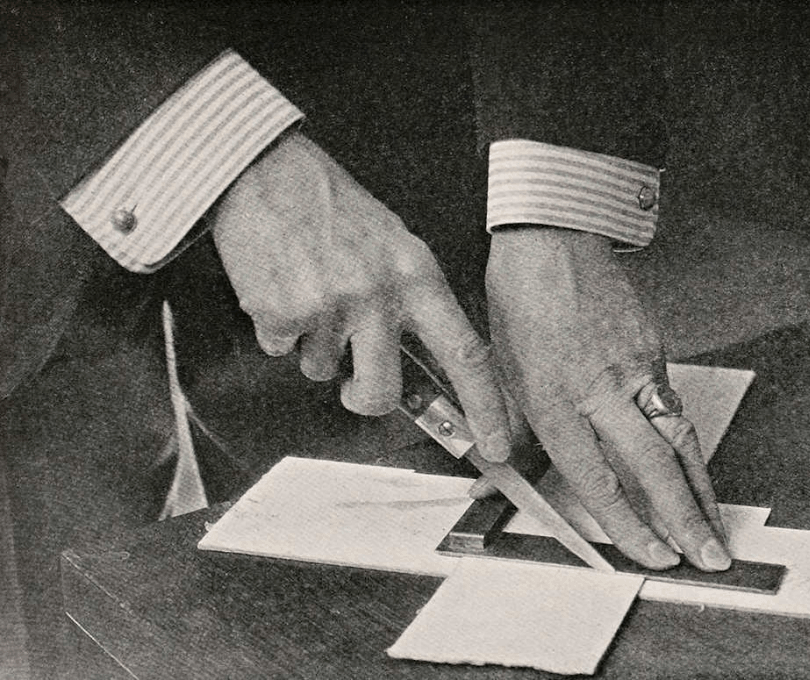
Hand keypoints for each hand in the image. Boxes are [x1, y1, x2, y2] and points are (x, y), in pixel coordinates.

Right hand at [210, 130, 511, 462]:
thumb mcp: (392, 243)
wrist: (263, 170)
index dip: (486, 407)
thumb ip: (409, 298)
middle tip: (352, 387)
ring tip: (307, 294)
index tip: (496, 444)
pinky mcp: (282, 313)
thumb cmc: (329, 204)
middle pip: (383, 392)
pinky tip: (279, 287)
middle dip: (363, 399)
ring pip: (322, 371)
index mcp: (417, 275)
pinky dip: (277, 330)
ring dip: (312, 348)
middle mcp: (379, 295)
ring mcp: (330, 306)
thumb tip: (419, 356)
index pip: (467, 353)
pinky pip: (281, 350)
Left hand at [486, 227, 730, 569]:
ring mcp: (635, 367)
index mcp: (555, 397)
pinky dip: (686, 444)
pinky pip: (673, 405)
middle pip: (655, 465)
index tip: (652, 554)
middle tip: (710, 556)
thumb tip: (502, 471)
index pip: (597, 477)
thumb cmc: (520, 299)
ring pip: (679, 439)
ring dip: (701, 490)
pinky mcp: (655, 349)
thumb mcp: (501, 368)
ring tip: (716, 528)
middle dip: (687, 519)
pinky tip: (694, 471)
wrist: (552, 236)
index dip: (629, 524)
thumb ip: (511, 426)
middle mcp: (601, 387)